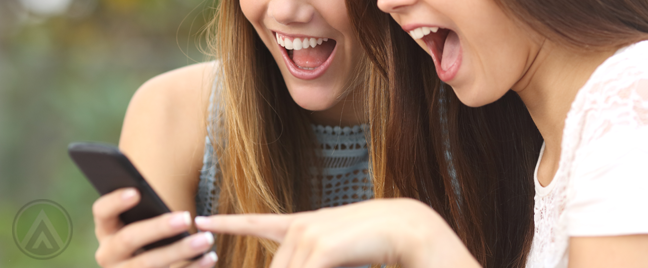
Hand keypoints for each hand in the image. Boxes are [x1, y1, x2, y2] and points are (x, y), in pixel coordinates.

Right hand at [92, 187, 216, 267]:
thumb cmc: (152, 233)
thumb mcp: (145, 218)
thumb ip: (149, 204)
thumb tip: (159, 175)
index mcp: (106, 228)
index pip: (102, 211)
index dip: (116, 201)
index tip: (136, 191)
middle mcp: (108, 253)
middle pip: (129, 239)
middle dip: (158, 228)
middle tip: (186, 217)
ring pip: (149, 264)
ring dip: (181, 250)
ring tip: (207, 239)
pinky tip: (210, 257)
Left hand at [195, 198, 478, 267]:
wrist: (410, 228)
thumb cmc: (375, 242)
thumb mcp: (338, 254)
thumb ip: (314, 258)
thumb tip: (293, 262)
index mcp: (304, 226)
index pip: (259, 222)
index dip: (230, 222)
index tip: (204, 218)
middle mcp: (300, 228)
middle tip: (294, 253)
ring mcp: (308, 235)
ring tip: (335, 252)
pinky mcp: (320, 245)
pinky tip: (323, 259)